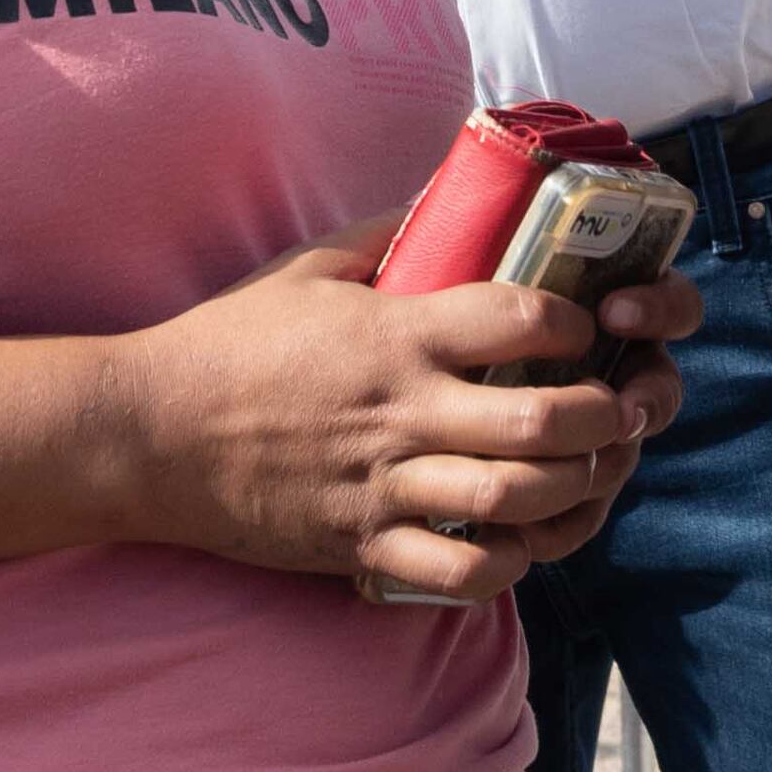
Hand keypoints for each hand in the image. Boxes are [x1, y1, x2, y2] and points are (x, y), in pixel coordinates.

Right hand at [99, 224, 699, 604]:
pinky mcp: (361, 548)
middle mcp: (404, 412)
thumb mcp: (307, 268)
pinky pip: (461, 575)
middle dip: (607, 416)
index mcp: (397, 335)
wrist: (147, 435)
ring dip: (575, 492)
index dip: (578, 321)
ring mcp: (385, 487)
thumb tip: (446, 196)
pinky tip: (522, 540)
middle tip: (624, 407)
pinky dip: (510, 565)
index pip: (523, 318)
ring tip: (591, 473)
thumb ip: (386, 234)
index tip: (589, 324)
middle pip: (545, 421)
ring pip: (516, 501)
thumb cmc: (229, 342)